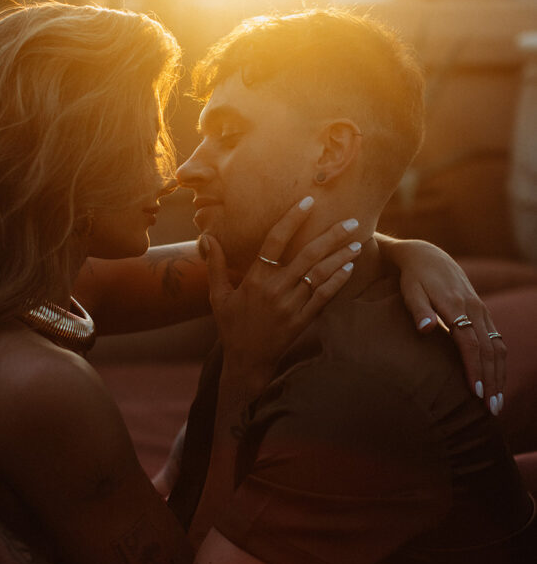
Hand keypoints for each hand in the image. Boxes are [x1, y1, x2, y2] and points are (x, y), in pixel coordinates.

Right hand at [203, 199, 359, 396]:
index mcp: (254, 279)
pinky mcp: (302, 320)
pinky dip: (337, 281)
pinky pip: (323, 297)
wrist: (246, 362)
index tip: (308, 202)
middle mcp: (274, 290)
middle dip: (332, 236)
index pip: (275, 241)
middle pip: (307, 255)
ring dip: (341, 257)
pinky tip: (349, 268)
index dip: (292, 219)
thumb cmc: (231, 326)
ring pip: (320, 274)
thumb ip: (216, 265)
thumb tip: (207, 237)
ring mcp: (290, 306)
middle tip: (351, 222)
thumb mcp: (218, 296)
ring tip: (357, 242)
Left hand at [389, 239, 505, 413]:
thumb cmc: (413, 278)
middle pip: (489, 350)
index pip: (470, 343)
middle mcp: (475, 309)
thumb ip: (418, 311)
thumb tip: (426, 329)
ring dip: (499, 376)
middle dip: (492, 381)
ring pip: (498, 348)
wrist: (427, 256)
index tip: (475, 393)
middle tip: (490, 410)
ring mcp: (482, 311)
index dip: (474, 368)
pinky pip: (497, 342)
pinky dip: (499, 364)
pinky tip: (496, 383)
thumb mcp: (410, 290)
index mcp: (456, 305)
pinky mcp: (483, 314)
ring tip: (496, 404)